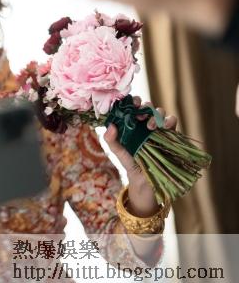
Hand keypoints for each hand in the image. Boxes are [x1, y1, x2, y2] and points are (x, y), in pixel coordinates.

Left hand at [102, 96, 176, 216]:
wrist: (145, 181)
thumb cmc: (130, 163)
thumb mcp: (118, 152)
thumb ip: (111, 140)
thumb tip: (110, 126)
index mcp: (132, 124)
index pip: (133, 106)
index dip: (132, 101)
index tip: (131, 103)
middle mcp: (145, 123)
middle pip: (148, 106)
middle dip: (144, 106)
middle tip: (140, 114)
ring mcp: (159, 129)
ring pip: (160, 112)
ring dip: (156, 115)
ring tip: (150, 126)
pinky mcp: (170, 135)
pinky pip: (173, 122)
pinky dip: (170, 120)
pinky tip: (165, 127)